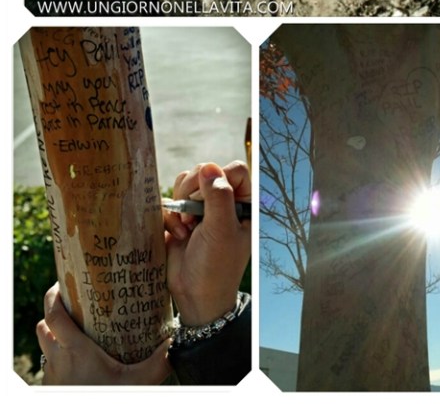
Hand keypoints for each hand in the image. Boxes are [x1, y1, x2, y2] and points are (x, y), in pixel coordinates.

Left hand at [36, 283, 170, 384]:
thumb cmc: (110, 399)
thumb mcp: (137, 382)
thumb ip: (158, 361)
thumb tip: (177, 340)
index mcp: (74, 351)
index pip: (53, 315)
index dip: (54, 295)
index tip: (65, 281)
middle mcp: (57, 360)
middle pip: (43, 325)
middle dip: (55, 310)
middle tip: (76, 300)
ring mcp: (52, 375)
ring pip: (43, 344)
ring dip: (54, 332)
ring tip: (76, 325)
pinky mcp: (53, 387)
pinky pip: (48, 363)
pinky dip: (57, 354)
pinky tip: (77, 356)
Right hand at [164, 161, 250, 326]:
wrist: (194, 297)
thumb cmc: (216, 266)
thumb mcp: (221, 230)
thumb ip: (217, 196)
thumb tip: (208, 167)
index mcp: (244, 203)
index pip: (234, 169)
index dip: (219, 178)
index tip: (209, 200)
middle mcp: (224, 201)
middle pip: (207, 171)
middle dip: (194, 191)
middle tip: (193, 218)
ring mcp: (202, 208)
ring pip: (186, 181)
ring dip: (181, 203)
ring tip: (187, 226)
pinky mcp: (181, 217)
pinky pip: (171, 200)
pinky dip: (171, 215)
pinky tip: (179, 235)